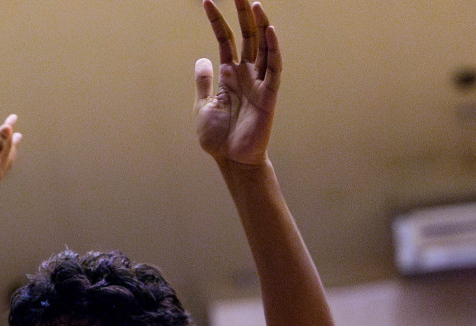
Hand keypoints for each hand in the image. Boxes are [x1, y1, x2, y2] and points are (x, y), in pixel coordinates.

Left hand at [194, 0, 279, 166]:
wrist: (231, 160)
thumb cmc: (218, 137)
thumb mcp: (203, 106)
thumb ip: (204, 82)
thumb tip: (202, 58)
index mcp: (229, 75)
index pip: (225, 40)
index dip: (217, 21)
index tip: (207, 2)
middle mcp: (246, 73)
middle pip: (246, 36)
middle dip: (241, 14)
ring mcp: (258, 82)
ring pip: (262, 46)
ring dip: (259, 24)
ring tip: (253, 3)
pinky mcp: (269, 94)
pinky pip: (273, 67)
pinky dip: (273, 48)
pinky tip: (269, 30)